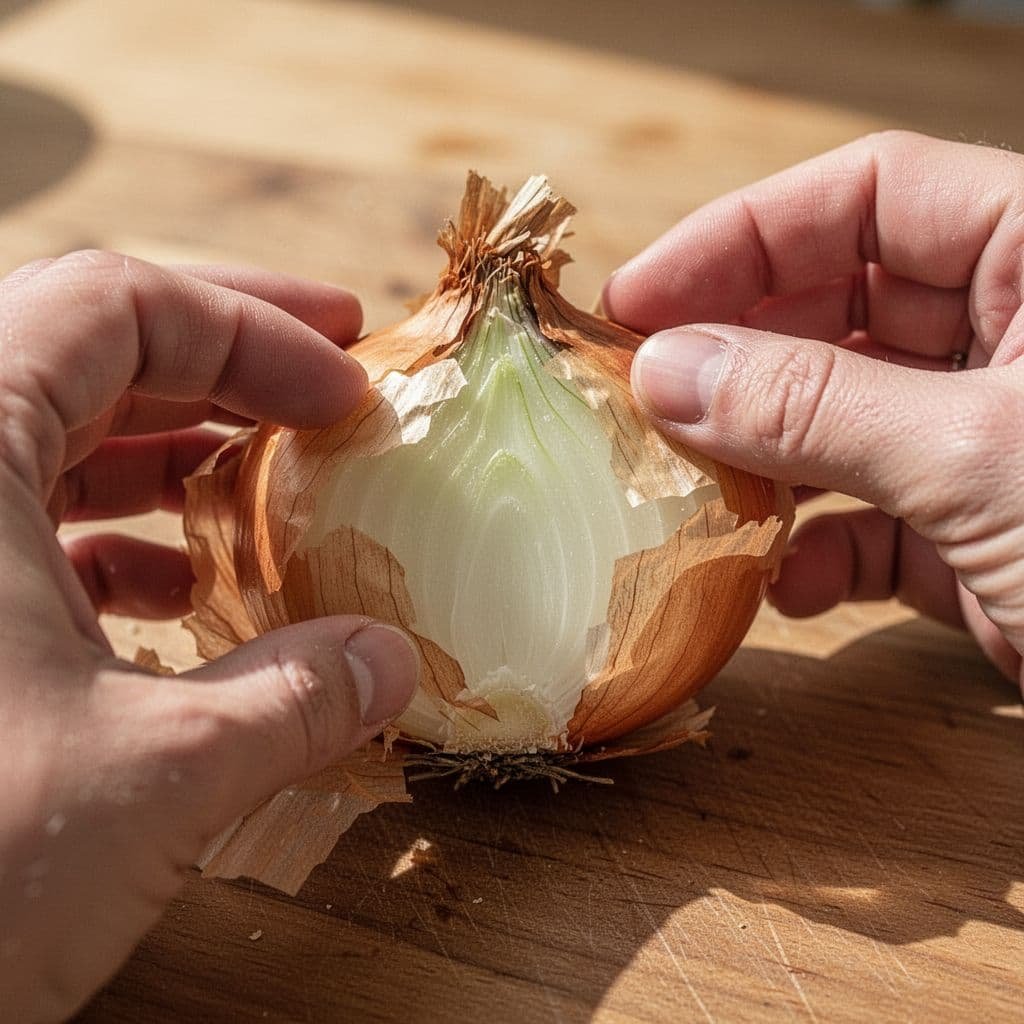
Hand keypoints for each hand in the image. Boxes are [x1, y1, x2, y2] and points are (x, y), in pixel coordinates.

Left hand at [0, 252, 419, 1021]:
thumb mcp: (151, 775)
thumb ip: (295, 701)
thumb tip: (396, 665)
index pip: (115, 306)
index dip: (252, 329)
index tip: (351, 386)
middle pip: (83, 348)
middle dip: (223, 358)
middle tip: (331, 380)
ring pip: (50, 437)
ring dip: (173, 452)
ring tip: (270, 484)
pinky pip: (20, 526)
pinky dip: (115, 540)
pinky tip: (179, 594)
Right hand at [604, 131, 1023, 687]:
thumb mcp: (979, 458)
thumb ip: (814, 409)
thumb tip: (665, 371)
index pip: (866, 200)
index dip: (738, 239)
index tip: (637, 298)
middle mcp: (1011, 338)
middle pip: (836, 309)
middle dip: (736, 356)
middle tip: (639, 400)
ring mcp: (985, 440)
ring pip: (838, 421)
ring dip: (763, 462)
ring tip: (694, 493)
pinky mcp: (976, 534)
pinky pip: (870, 522)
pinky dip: (818, 554)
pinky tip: (783, 586)